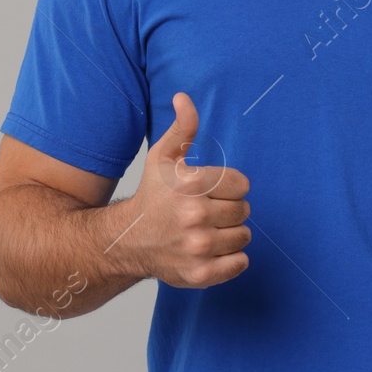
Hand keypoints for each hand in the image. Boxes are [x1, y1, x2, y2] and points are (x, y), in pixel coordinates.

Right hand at [112, 92, 251, 288]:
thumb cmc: (152, 196)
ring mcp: (197, 248)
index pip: (242, 184)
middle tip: (208, 212)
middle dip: (229, 209)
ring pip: (244, 236)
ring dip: (231, 234)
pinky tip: (211, 250)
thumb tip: (183, 97)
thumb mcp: (163, 157)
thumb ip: (182, 127)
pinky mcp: (200, 274)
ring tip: (208, 230)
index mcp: (190, 185)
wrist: (127, 241)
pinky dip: (231, 259)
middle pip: (244, 210)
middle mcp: (194, 216)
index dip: (229, 186)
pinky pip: (240, 263)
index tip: (211, 191)